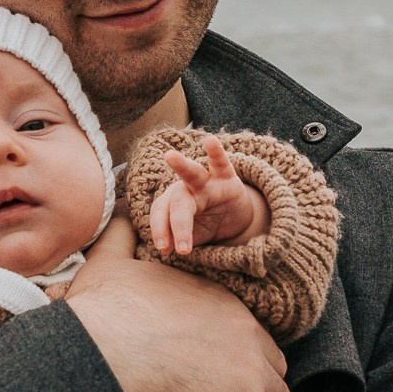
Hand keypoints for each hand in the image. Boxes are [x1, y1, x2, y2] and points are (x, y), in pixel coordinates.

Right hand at [66, 218, 290, 391]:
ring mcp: (252, 379)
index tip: (211, 371)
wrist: (105, 360)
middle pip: (272, 368)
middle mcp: (248, 337)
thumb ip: (123, 235)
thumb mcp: (110, 262)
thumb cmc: (104, 315)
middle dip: (254, 386)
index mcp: (223, 303)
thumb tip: (122, 212)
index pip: (249, 334)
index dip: (234, 354)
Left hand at [151, 134, 269, 254]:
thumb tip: (164, 250)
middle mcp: (186, 189)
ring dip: (181, 165)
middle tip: (179, 248)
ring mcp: (206, 182)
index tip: (164, 250)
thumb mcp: (192, 233)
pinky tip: (210, 141)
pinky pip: (220, 162)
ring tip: (170, 156)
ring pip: (192, 173)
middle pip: (177, 204)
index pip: (161, 214)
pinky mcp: (226, 176)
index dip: (160, 230)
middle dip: (176, 225)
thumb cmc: (204, 222)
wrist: (232, 216)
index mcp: (173, 204)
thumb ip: (178, 238)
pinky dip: (216, 152)